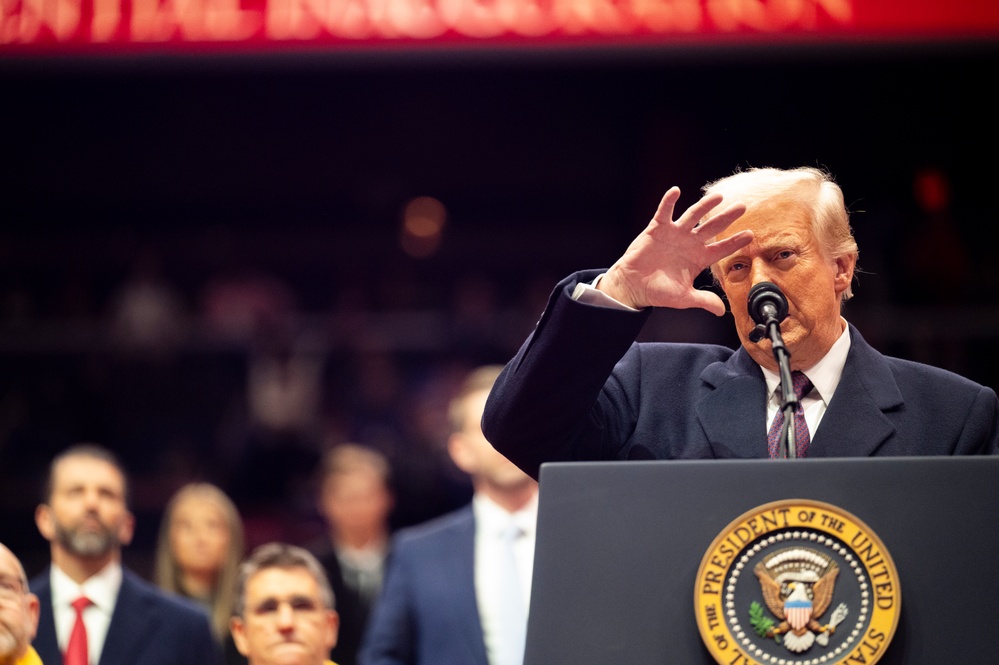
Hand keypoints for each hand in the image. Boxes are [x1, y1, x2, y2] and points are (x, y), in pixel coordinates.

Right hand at [598, 187, 750, 314]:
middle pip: (712, 227)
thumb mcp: (683, 298)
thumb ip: (703, 301)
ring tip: (717, 196)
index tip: (750, 234)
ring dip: (704, 205)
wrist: (633, 286)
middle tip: (742, 207)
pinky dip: (669, 201)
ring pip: (692, 215)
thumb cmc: (658, 292)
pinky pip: (664, 212)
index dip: (735, 241)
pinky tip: (676, 191)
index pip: (721, 248)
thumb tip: (722, 311)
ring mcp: (674, 234)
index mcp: (698, 259)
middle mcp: (689, 243)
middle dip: (727, 217)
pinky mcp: (657, 229)